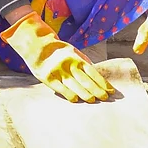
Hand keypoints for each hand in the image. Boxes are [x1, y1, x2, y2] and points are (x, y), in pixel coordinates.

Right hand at [0, 12, 114, 102]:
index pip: (93, 72)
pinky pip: (60, 88)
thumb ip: (84, 63)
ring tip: (93, 100)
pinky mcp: (48, 77)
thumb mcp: (73, 52)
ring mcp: (58, 71)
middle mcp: (68, 65)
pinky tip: (75, 100)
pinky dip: (69, 94)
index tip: (111, 91)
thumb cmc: (59, 51)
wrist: (37, 46)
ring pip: (74, 86)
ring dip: (85, 94)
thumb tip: (97, 76)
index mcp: (76, 58)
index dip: (102, 82)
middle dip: (97, 90)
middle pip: (85, 80)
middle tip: (105, 98)